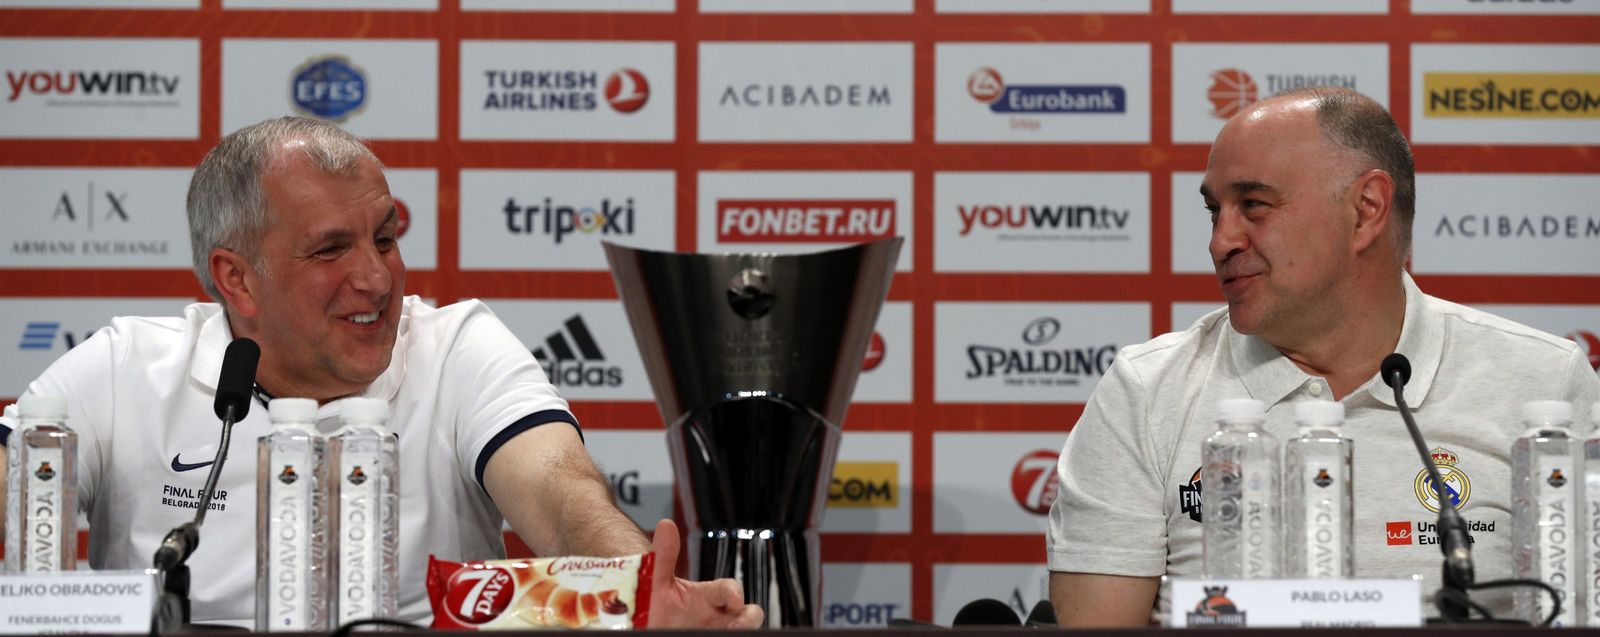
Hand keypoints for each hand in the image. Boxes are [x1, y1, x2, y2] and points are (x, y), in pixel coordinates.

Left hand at [646, 519, 764, 628]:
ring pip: (740, 630)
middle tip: (739, 626)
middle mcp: (716, 616)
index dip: (734, 592)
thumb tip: (666, 524)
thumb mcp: (657, 581)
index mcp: (707, 596)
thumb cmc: (654, 602)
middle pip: (748, 615)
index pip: (728, 589)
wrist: (643, 624)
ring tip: (730, 634)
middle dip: (749, 619)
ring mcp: (716, 630)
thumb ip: (663, 557)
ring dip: (740, 630)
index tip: (734, 599)